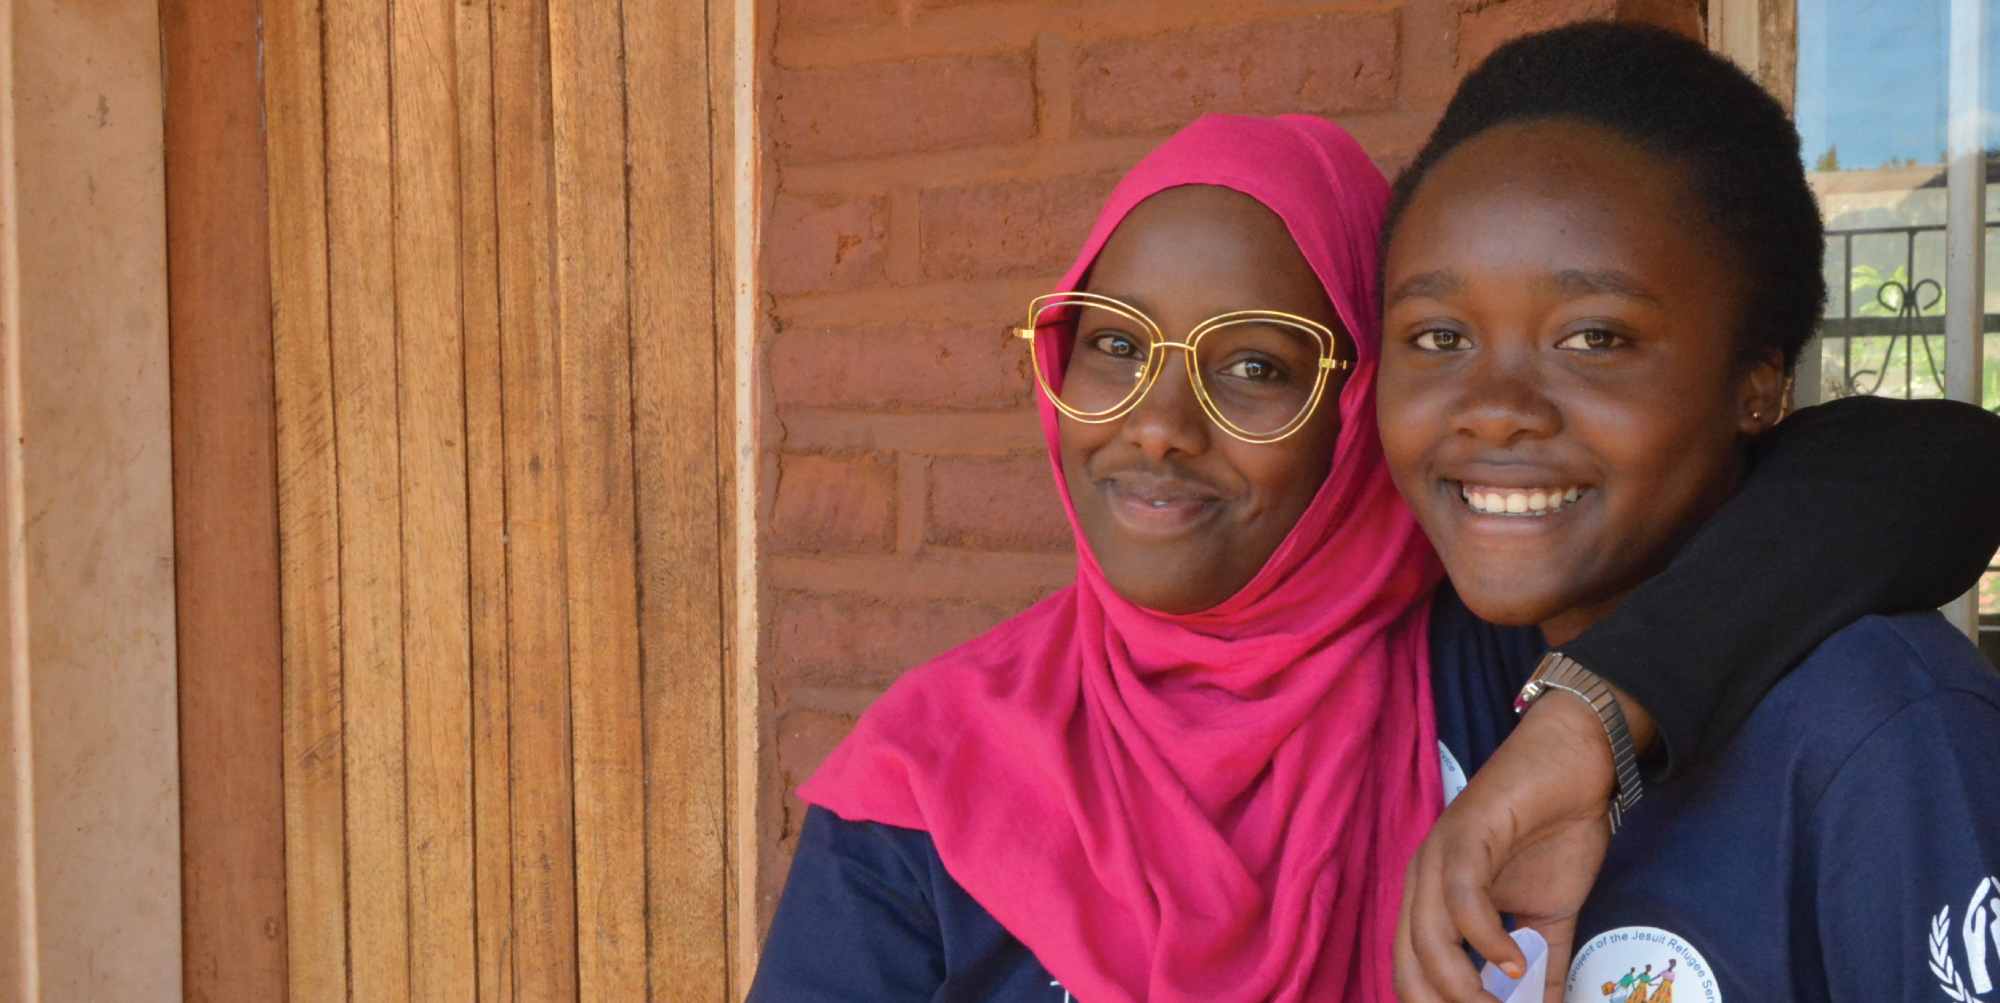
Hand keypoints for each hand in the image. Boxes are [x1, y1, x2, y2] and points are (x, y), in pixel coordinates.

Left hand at [1394, 687, 1654, 1002]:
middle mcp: (1423, 881)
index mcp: (1432, 902)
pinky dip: (1484, 937)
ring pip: (1429, 937)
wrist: (1578, 763)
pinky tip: (1514, 962)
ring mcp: (1439, 854)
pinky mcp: (1466, 832)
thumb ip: (1542, 968)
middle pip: (1409, 966)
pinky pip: (1460, 895)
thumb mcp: (1549, 918)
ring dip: (1463, 988)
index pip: (1413, 973)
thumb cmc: (1555, 833)